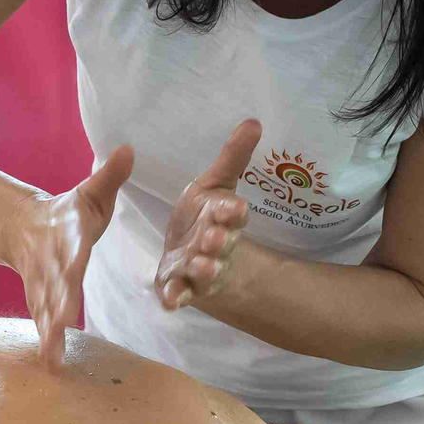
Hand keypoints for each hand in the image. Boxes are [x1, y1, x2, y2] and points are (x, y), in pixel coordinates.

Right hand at [14, 147, 135, 368]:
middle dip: (56, 308)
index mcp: (68, 239)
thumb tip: (130, 148)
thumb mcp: (89, 194)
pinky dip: (47, 343)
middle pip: (54, 287)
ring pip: (44, 309)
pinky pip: (43, 322)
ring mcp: (42, 285)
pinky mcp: (40, 300)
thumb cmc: (68, 214)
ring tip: (53, 357)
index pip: (72, 252)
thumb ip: (109, 177)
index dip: (70, 266)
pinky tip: (52, 365)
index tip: (70, 277)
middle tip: (60, 328)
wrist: (22, 228)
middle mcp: (52, 265)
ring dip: (49, 332)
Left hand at [156, 120, 258, 311]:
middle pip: (220, 244)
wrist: (191, 255)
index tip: (235, 208)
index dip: (233, 212)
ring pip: (204, 271)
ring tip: (198, 265)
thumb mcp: (213, 185)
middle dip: (218, 241)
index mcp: (223, 219)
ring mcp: (198, 269)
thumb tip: (253, 122)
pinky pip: (179, 294)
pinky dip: (176, 298)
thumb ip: (232, 158)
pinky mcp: (180, 287)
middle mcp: (214, 245)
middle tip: (214, 238)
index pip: (233, 214)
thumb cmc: (204, 217)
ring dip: (202, 268)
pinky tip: (170, 301)